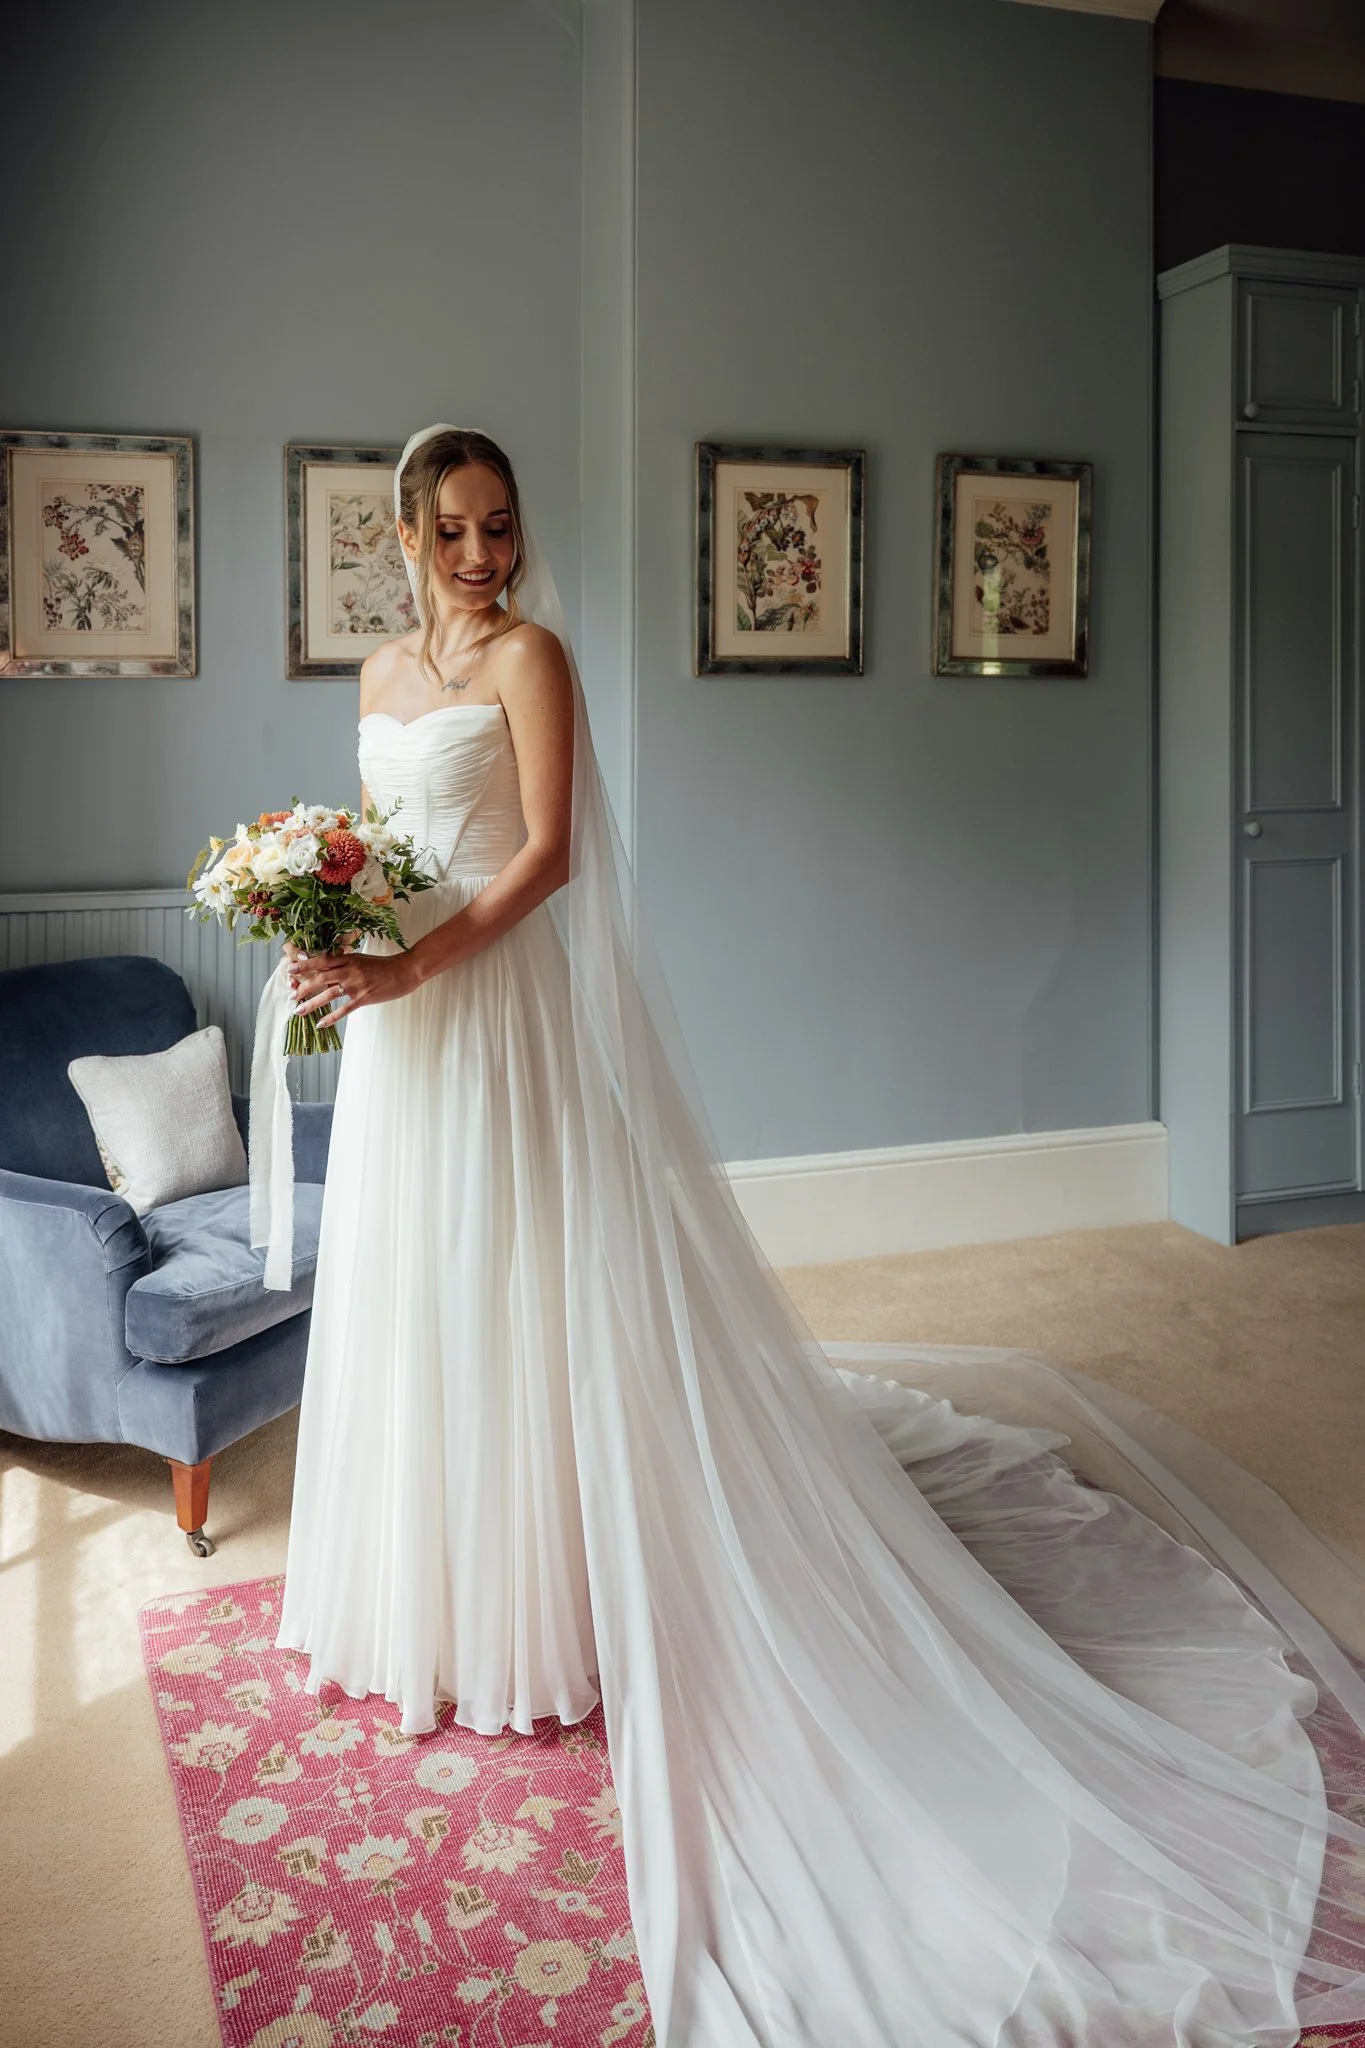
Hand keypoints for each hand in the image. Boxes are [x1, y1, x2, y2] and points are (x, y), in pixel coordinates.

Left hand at [287, 941, 417, 1026]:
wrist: (405, 970)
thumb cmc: (384, 965)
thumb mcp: (361, 959)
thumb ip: (344, 963)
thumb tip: (326, 968)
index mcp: (349, 959)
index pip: (322, 961)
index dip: (304, 965)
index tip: (290, 969)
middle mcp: (350, 970)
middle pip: (321, 977)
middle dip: (303, 987)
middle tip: (291, 995)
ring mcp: (357, 985)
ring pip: (329, 994)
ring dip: (312, 1003)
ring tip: (298, 1011)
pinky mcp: (364, 998)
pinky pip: (344, 1009)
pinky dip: (331, 1017)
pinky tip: (320, 1023)